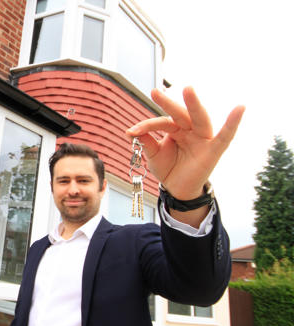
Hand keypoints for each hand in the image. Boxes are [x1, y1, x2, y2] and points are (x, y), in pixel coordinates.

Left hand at [126, 87, 244, 199]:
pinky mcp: (214, 150)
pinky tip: (240, 108)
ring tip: (187, 89)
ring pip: (199, 118)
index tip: (131, 132)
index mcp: (176, 128)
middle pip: (180, 114)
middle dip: (168, 103)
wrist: (178, 189)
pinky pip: (226, 136)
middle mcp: (190, 129)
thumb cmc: (169, 168)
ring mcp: (203, 138)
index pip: (162, 122)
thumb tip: (131, 132)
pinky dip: (233, 123)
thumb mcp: (154, 155)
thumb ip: (146, 142)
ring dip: (194, 104)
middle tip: (154, 92)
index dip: (147, 126)